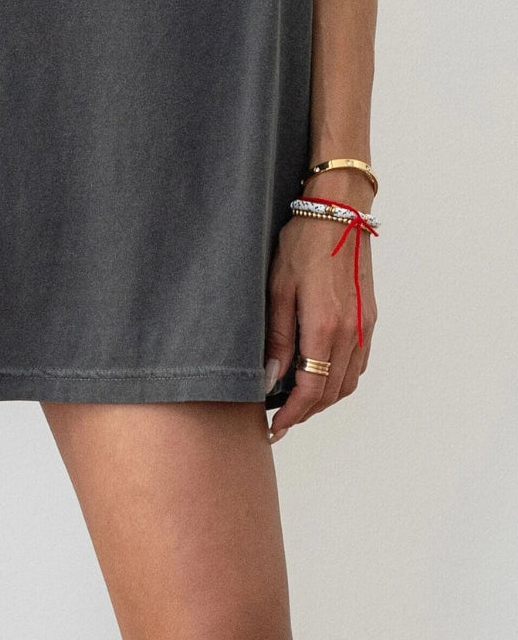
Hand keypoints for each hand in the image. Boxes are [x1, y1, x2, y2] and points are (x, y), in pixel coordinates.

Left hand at [264, 189, 377, 442]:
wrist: (337, 212)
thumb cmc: (302, 243)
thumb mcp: (277, 288)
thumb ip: (278, 337)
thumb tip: (271, 378)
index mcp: (326, 326)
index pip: (312, 389)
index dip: (292, 415)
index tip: (274, 428)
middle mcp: (352, 332)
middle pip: (332, 393)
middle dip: (306, 412)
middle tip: (280, 421)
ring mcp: (365, 326)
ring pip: (349, 382)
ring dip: (324, 400)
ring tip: (297, 403)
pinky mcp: (369, 318)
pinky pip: (358, 364)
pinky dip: (340, 380)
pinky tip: (320, 376)